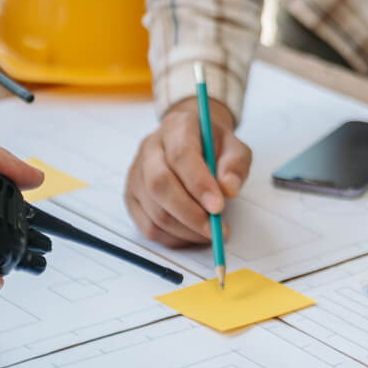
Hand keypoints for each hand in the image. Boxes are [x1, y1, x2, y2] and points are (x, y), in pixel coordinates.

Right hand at [125, 97, 252, 246]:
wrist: (192, 137)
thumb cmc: (213, 144)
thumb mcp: (234, 146)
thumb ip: (235, 165)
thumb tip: (229, 190)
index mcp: (176, 129)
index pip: (181, 156)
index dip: (199, 185)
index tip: (218, 207)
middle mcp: (149, 149)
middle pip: (159, 185)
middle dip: (190, 214)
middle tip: (216, 230)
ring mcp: (136, 174)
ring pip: (153, 210)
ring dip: (184, 230)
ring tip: (209, 233)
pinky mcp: (132, 197)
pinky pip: (147, 226)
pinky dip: (172, 238)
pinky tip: (192, 235)